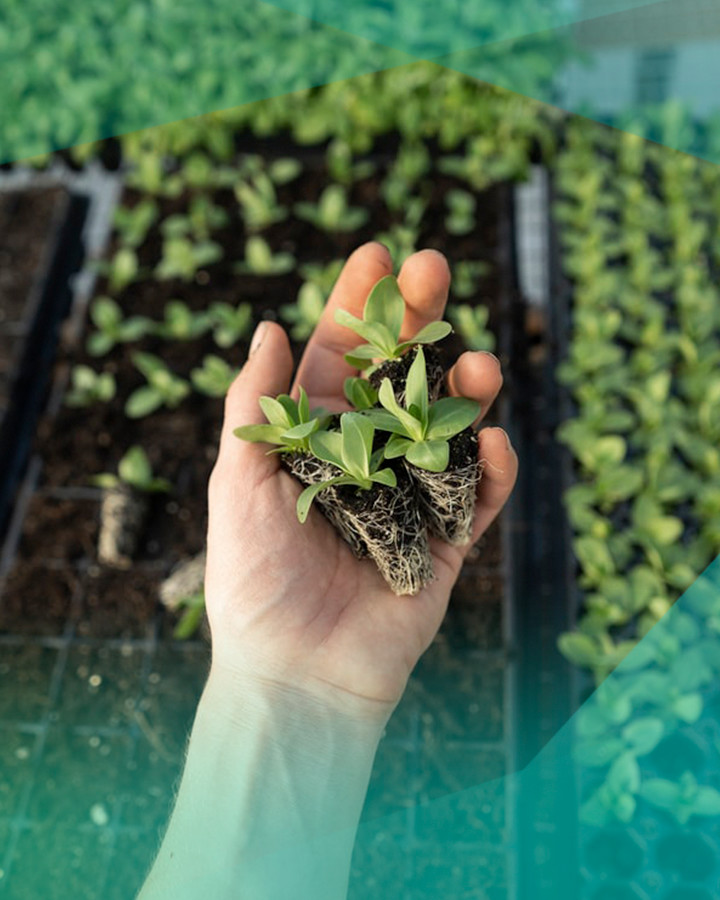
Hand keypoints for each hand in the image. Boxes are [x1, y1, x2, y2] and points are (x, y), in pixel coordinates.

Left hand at [205, 243, 517, 725]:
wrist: (296, 675)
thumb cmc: (255, 580)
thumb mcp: (241, 485)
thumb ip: (256, 408)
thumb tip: (266, 325)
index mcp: (314, 437)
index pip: (338, 357)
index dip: (357, 305)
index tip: (377, 252)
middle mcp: (366, 455)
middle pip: (401, 374)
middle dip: (419, 321)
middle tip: (434, 268)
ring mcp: (411, 495)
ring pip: (450, 425)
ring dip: (468, 388)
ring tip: (479, 362)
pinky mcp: (446, 542)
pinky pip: (479, 497)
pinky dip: (493, 470)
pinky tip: (497, 443)